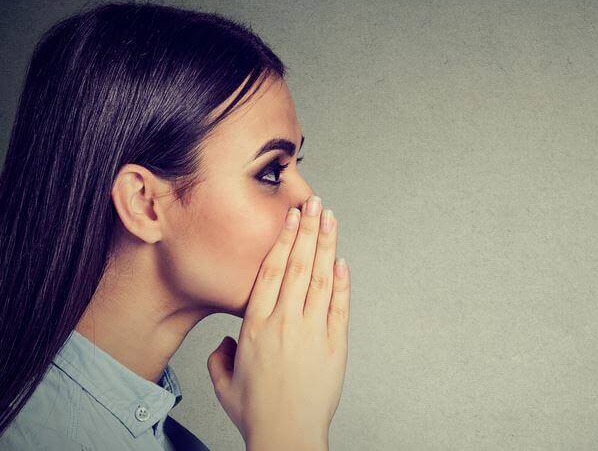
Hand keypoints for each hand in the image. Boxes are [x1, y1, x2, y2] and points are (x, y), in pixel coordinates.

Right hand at [207, 196, 349, 450]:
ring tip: (330, 218)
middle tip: (314, 203)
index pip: (271, 271)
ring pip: (320, 277)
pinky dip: (341, 281)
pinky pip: (339, 305)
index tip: (290, 217)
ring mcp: (312, 331)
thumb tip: (227, 343)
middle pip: (297, 264)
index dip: (282, 240)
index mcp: (255, 325)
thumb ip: (221, 357)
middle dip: (307, 229)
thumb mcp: (225, 383)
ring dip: (326, 245)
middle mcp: (284, 322)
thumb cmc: (257, 412)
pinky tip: (342, 260)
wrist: (287, 434)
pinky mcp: (335, 344)